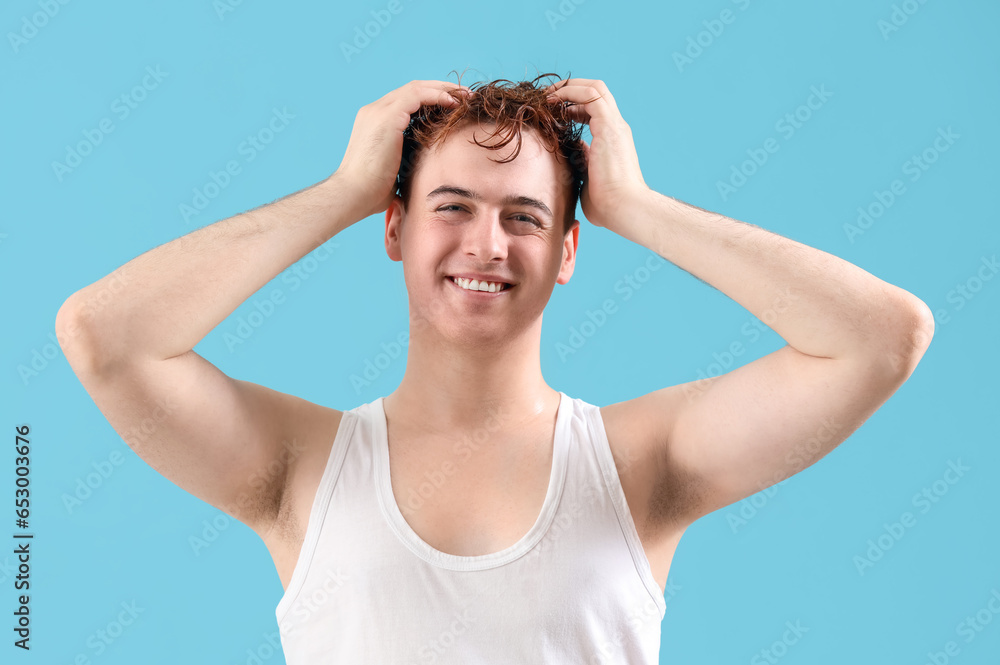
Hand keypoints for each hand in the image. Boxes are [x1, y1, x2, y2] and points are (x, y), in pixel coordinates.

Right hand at [335, 80, 470, 220]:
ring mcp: (378, 111)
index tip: (453, 108)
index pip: (406, 102)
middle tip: (464, 96)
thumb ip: (404, 165)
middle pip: (412, 90)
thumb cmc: (370, 193)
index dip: (431, 101)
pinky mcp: (386, 116)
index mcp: (374, 123)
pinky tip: (454, 103)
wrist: (352, 195)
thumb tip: (422, 176)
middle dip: (440, 90)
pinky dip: (437, 96)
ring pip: (417, 88)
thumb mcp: (392, 173)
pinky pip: (418, 95)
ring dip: (443, 90)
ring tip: (465, 96)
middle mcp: (374, 111)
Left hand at [543, 78, 648, 230]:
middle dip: (569, 89)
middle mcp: (616, 128)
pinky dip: (569, 92)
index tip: (553, 113)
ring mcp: (614, 125)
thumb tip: (573, 156)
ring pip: (594, 88)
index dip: (572, 107)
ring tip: (546, 95)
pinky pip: (590, 95)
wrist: (623, 209)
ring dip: (568, 87)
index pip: (594, 110)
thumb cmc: (607, 205)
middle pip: (596, 92)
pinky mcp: (609, 126)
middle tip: (546, 96)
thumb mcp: (588, 180)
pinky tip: (552, 100)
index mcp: (612, 139)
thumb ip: (582, 165)